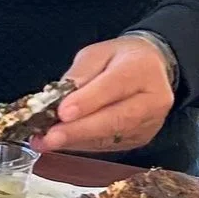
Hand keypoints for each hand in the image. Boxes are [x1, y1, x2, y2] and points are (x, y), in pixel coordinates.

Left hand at [35, 35, 176, 156]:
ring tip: (45, 142)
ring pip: (110, 137)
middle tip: (50, 138)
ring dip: (75, 141)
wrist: (152, 70)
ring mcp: (149, 123)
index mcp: (142, 69)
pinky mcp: (140, 138)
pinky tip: (61, 142)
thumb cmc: (121, 59)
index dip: (88, 102)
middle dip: (79, 131)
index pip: (114, 87)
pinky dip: (82, 145)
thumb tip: (62, 99)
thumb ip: (81, 73)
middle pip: (116, 119)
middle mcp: (152, 100)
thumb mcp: (97, 52)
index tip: (63, 112)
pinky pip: (108, 145)